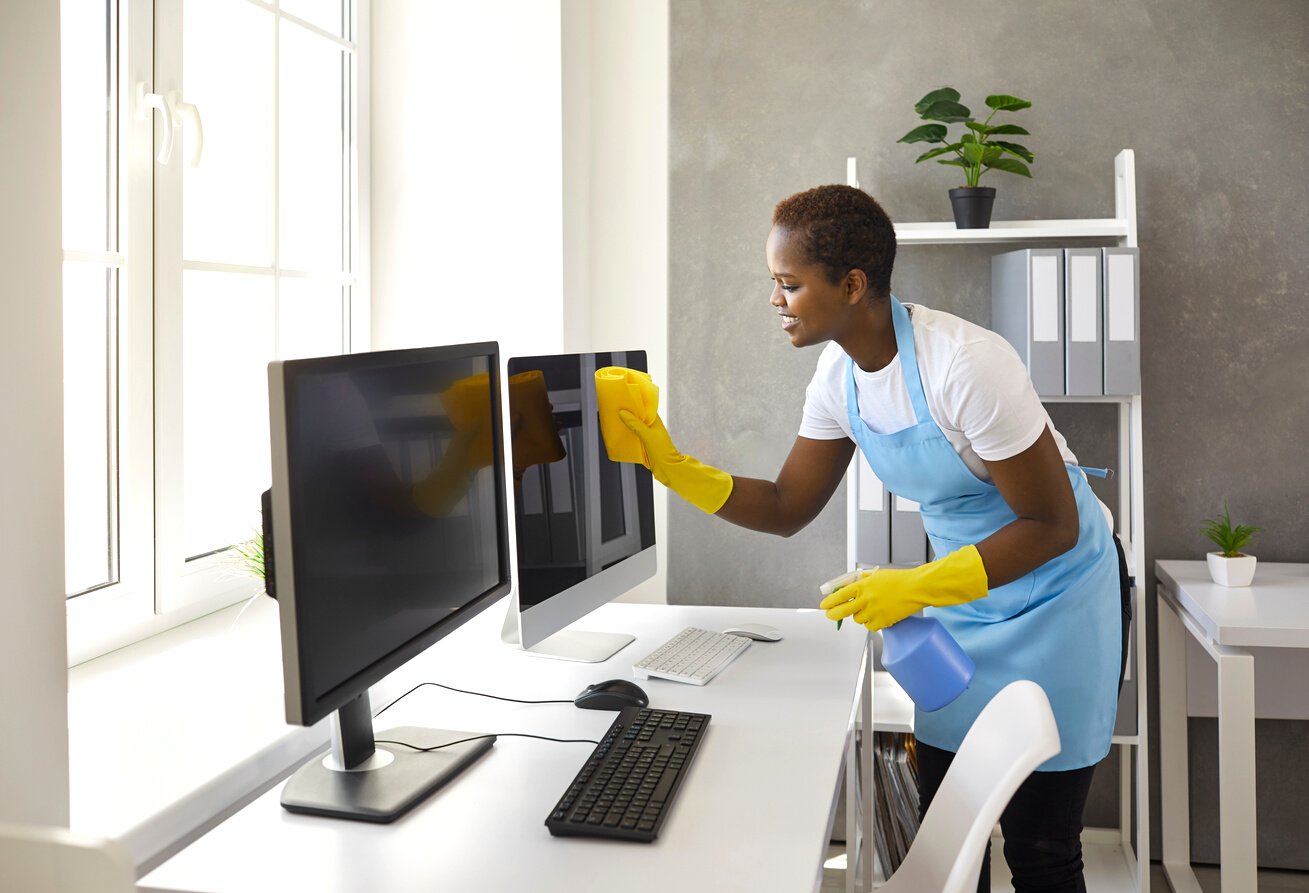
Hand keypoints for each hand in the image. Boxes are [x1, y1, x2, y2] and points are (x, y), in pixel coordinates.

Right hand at [618, 409, 732, 514]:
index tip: (622, 398)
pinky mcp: (643, 444)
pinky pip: (632, 436)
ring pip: (633, 426)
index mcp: (655, 420)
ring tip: (613, 419)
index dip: (633, 402)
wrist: (668, 469)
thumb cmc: (662, 451)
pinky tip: (617, 433)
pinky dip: (626, 434)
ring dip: (625, 423)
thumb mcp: (647, 435)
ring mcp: (646, 435)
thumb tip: (623, 413)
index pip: (643, 406)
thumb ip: (635, 424)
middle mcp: (650, 426)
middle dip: (627, 412)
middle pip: (636, 416)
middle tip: (613, 408)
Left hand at [818, 545, 988, 630]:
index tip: (824, 605)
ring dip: (859, 616)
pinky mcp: (883, 621)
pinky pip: (870, 626)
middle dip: (833, 614)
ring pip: (857, 619)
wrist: (917, 588)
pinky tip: (878, 615)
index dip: (829, 602)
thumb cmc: (899, 579)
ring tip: (868, 608)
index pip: (839, 595)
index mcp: (862, 586)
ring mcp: (874, 612)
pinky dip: (871, 623)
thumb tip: (846, 588)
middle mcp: (865, 599)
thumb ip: (860, 582)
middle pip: (842, 611)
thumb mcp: (876, 576)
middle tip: (831, 615)